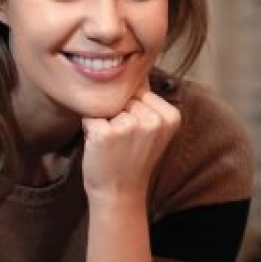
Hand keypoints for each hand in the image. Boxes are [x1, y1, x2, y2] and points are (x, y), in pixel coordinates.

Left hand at [81, 82, 179, 204]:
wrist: (119, 194)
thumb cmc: (132, 160)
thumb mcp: (152, 130)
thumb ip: (148, 101)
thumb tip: (138, 67)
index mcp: (170, 116)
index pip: (140, 91)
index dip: (131, 111)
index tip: (136, 136)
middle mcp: (153, 119)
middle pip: (123, 98)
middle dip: (117, 115)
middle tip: (122, 143)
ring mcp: (129, 126)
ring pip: (106, 106)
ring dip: (104, 122)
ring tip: (113, 146)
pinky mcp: (106, 133)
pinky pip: (90, 116)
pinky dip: (90, 129)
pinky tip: (101, 147)